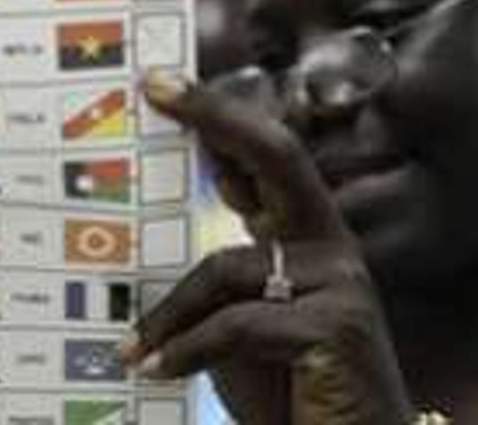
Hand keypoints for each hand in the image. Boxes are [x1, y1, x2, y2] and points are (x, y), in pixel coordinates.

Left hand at [124, 69, 412, 423]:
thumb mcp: (236, 333)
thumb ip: (213, 287)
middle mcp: (331, 249)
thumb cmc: (289, 397)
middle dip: (216, 116)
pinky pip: (239, 323)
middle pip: (277, 157)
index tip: (164, 85)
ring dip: (170, 316)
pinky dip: (190, 348)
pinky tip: (158, 370)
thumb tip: (145, 247)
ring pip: (229, 267)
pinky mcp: (340, 328)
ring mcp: (342, 285)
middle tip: (156, 87)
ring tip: (135, 353)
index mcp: (307, 242)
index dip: (218, 119)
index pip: (263, 162)